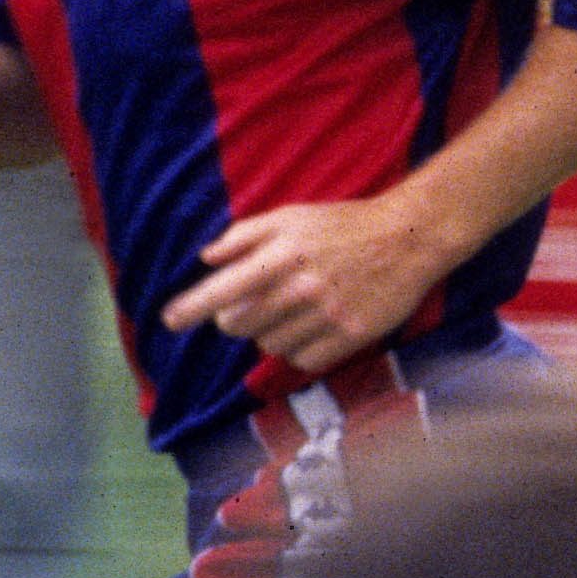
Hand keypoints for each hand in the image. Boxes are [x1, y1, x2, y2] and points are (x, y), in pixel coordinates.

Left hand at [160, 191, 460, 370]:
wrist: (408, 238)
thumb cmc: (343, 224)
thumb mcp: (291, 217)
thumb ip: (245, 236)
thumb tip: (207, 257)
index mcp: (281, 256)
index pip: (223, 290)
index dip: (190, 308)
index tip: (168, 321)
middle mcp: (300, 289)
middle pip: (239, 324)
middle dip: (235, 317)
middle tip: (252, 303)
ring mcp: (326, 316)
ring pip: (269, 345)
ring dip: (270, 332)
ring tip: (293, 308)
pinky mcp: (349, 337)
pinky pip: (302, 360)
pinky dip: (299, 348)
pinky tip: (314, 325)